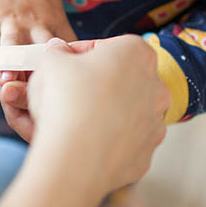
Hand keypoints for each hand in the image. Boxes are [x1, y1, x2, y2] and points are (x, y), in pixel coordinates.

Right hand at [0, 0, 76, 88]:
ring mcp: (10, 23)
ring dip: (9, 65)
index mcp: (56, 24)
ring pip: (11, 47)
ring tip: (6, 83)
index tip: (75, 88)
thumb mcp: (55, 7)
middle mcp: (35, 25)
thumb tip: (75, 63)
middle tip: (43, 93)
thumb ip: (62, 36)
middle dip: (42, 72)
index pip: (68, 50)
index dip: (72, 69)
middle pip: (41, 53)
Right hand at [0, 36, 170, 206]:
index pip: (106, 47)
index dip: (79, 54)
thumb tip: (57, 51)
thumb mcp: (50, 62)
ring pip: (125, 111)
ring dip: (103, 112)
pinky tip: (84, 141)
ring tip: (73, 119)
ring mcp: (155, 122)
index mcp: (137, 53)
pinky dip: (107, 140)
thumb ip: (56, 51)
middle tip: (66, 91)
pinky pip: (124, 141)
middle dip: (95, 83)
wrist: (74, 159)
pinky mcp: (147, 152)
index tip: (63, 63)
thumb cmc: (65, 103)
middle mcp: (155, 86)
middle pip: (120, 78)